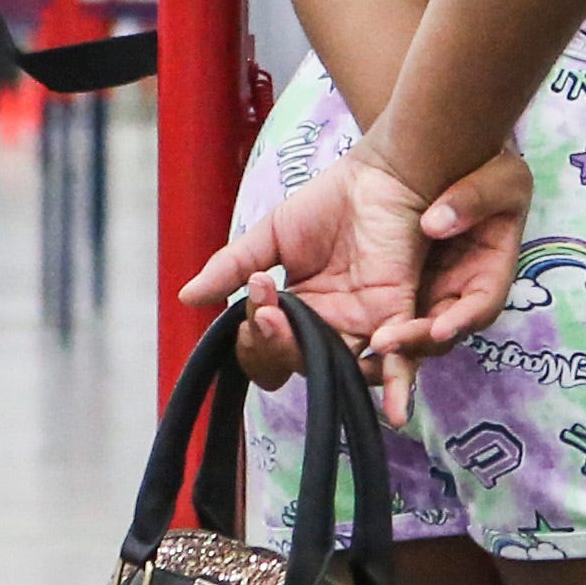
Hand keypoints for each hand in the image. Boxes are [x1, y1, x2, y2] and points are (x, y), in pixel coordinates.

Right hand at [180, 143, 528, 424]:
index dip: (254, 335)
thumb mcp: (271, 236)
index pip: (267, 345)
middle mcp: (330, 326)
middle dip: (272, 343)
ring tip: (284, 325)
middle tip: (264, 309)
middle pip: (295, 362)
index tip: (253, 296)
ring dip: (306, 356)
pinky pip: (399, 361)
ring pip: (336, 367)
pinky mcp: (399, 314)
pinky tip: (392, 410)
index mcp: (298, 311)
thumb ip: (232, 267)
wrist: (381, 174)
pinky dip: (395, 386)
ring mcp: (365, 324)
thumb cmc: (331, 201)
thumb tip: (186, 298)